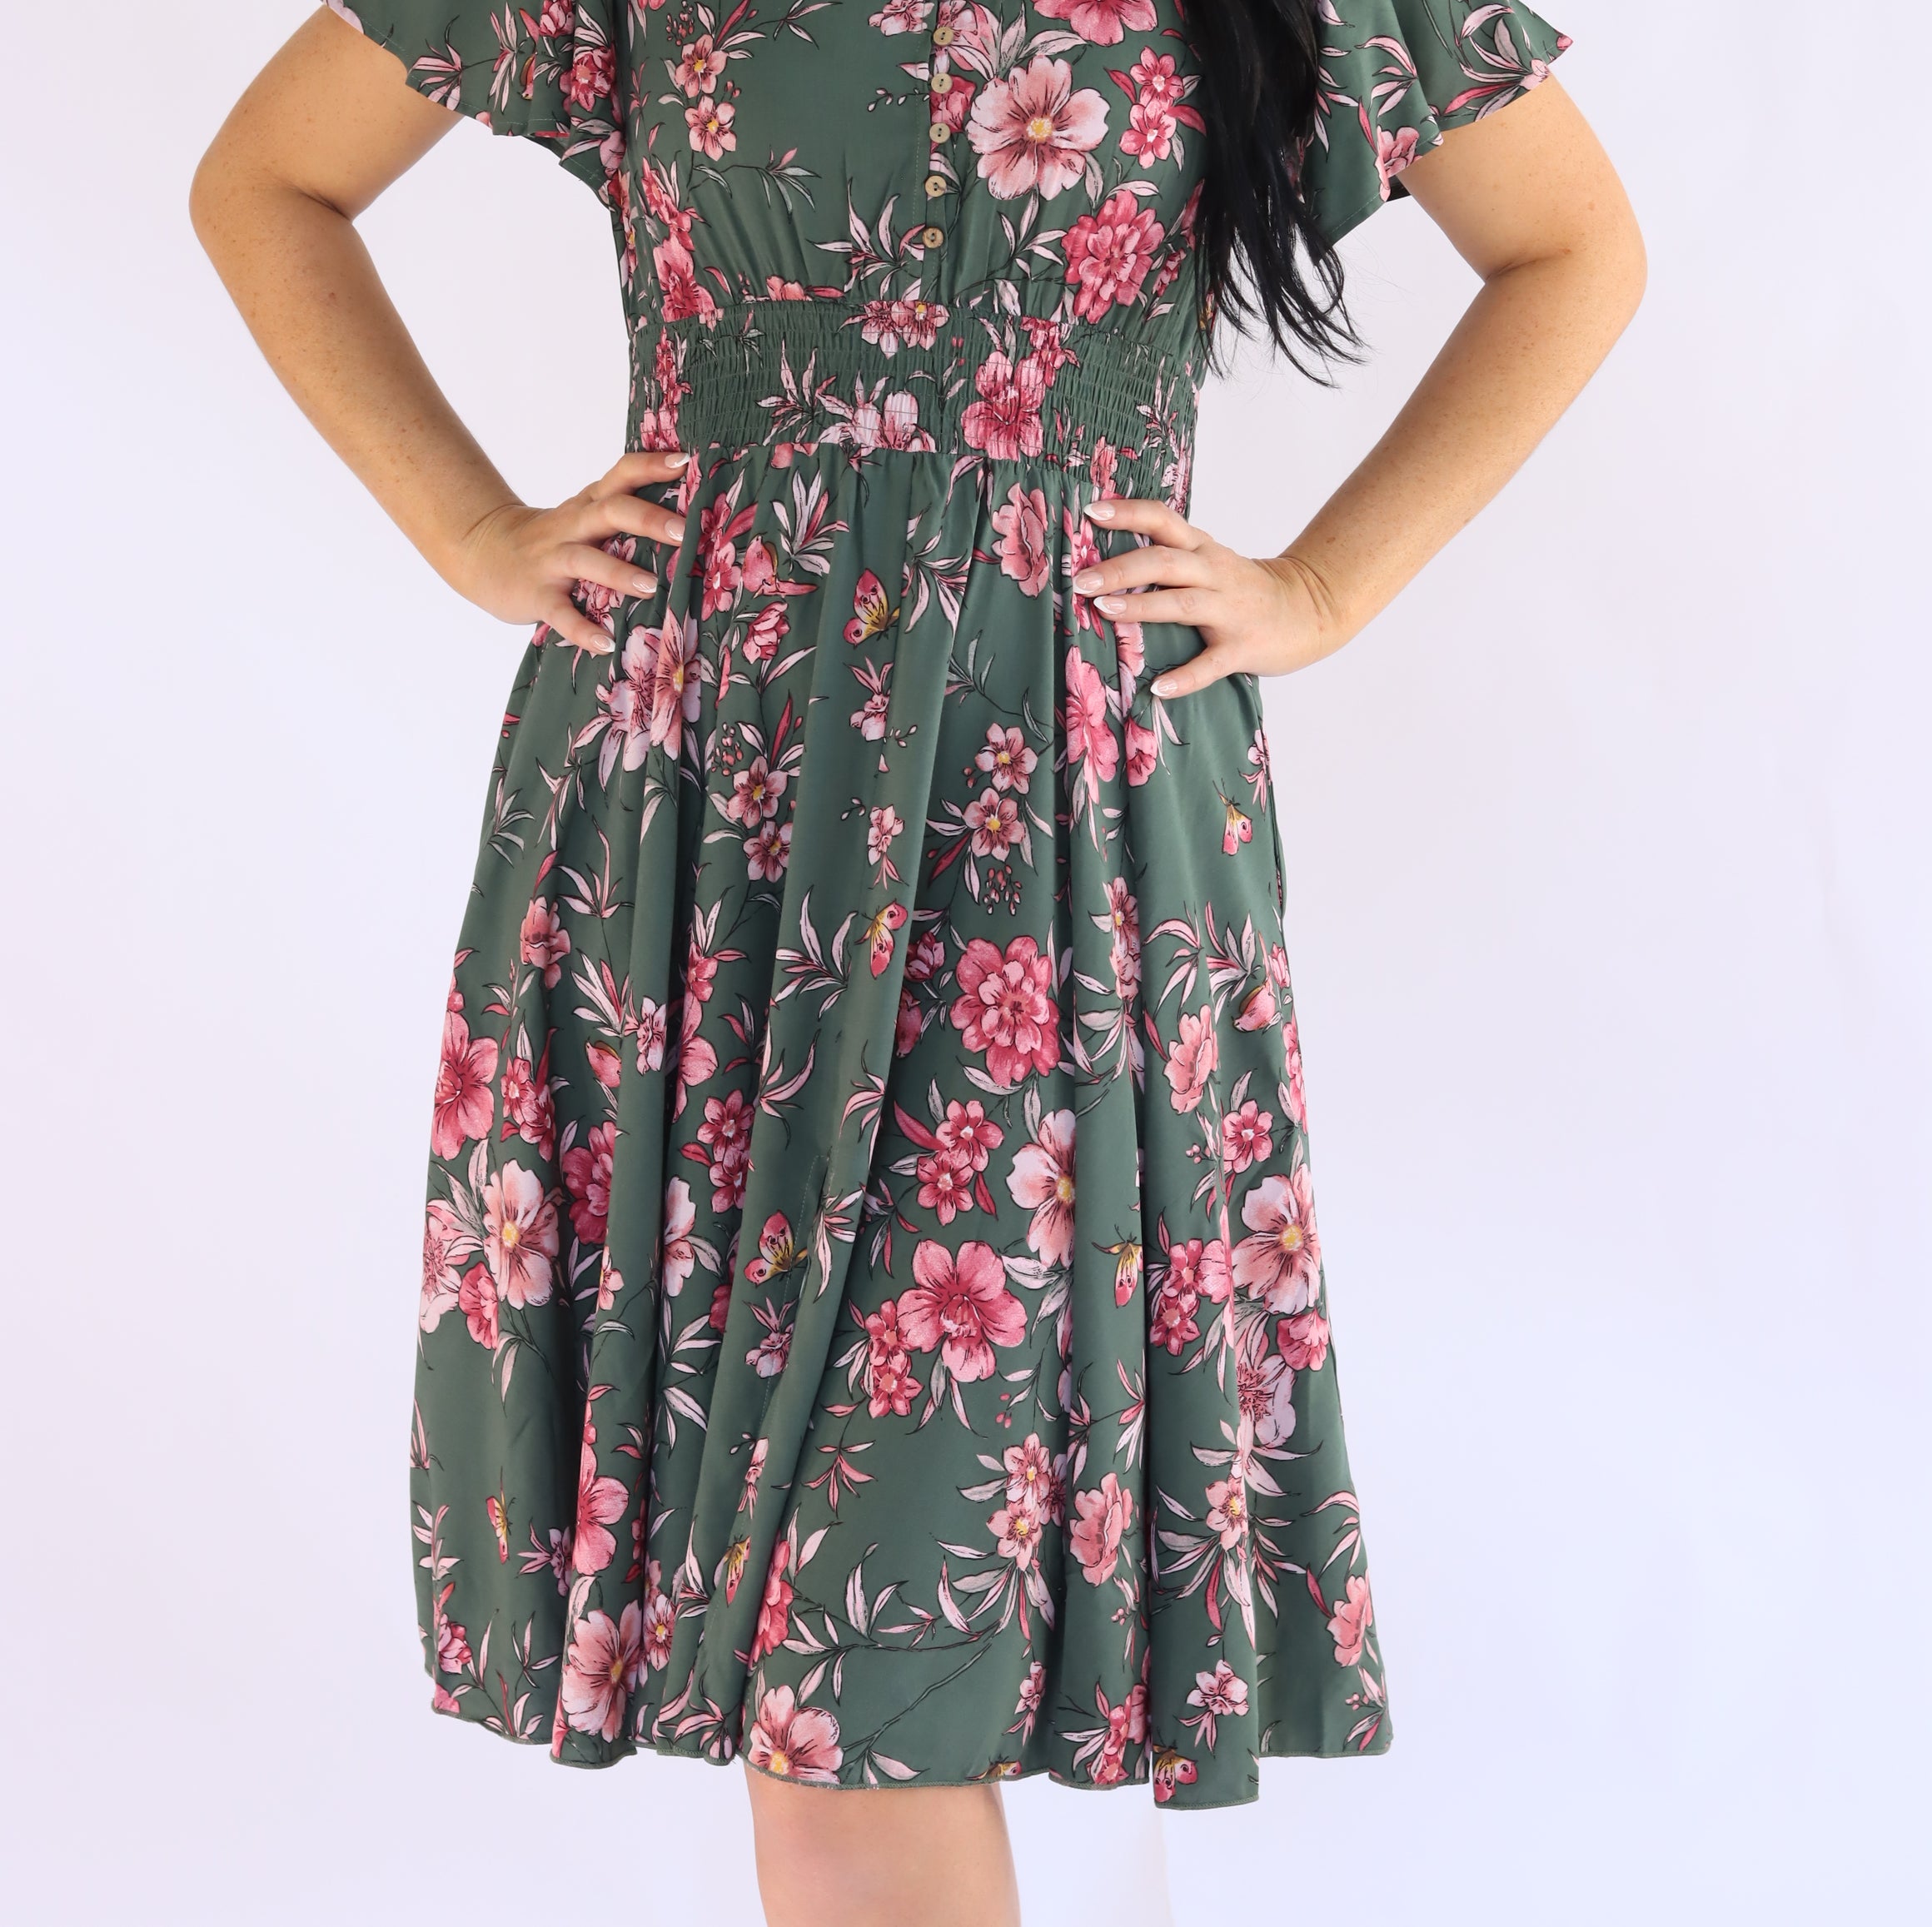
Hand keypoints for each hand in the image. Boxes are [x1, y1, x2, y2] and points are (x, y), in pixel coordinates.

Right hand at [446, 450, 690, 655]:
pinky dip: (582, 629)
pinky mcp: (537, 594)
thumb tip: (686, 519)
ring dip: (619, 572)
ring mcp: (551, 561)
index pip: (620, 475)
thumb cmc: (550, 538)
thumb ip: (622, 513)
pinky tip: (605, 644)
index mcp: (587, 506)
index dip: (650, 466)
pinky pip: (560, 614)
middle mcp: (571, 527)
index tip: (685, 462)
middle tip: (683, 532)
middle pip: (609, 512)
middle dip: (647, 519)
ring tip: (650, 587)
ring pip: (585, 560)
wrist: (481, 551)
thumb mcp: (582, 516)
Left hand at [1076, 498, 1340, 698]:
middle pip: (1164, 562)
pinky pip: (1210, 664)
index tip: (1091, 512)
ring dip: (1141, 608)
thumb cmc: (1245, 589)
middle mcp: (1214, 573)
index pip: (1163, 520)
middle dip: (1120, 569)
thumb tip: (1107, 558)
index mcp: (1202, 549)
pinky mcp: (1242, 648)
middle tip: (1080, 580)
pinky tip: (1157, 688)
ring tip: (1104, 611)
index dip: (1128, 513)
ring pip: (1182, 605)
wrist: (1309, 610)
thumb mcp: (1210, 560)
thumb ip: (1170, 555)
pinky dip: (1184, 678)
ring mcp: (1230, 611)